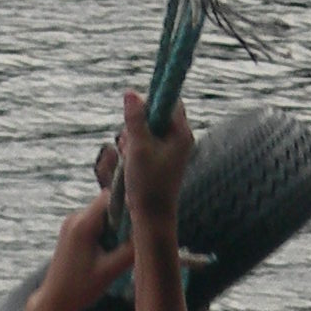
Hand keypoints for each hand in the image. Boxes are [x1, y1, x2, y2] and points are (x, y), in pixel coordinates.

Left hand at [17, 186, 133, 310]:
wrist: (54, 302)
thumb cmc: (80, 289)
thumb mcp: (111, 271)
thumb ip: (131, 250)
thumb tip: (153, 234)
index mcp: (83, 224)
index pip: (112, 197)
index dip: (129, 204)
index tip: (140, 223)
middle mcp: (75, 218)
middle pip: (108, 205)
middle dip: (123, 219)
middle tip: (129, 241)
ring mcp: (71, 223)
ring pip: (103, 214)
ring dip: (115, 228)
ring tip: (117, 251)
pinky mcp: (72, 231)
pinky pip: (95, 223)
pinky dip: (106, 233)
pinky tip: (107, 252)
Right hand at [117, 87, 193, 230]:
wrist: (152, 218)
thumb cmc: (148, 184)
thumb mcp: (138, 147)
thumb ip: (135, 119)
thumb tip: (131, 92)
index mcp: (182, 134)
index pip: (169, 101)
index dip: (150, 102)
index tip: (134, 114)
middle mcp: (180, 140)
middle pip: (156, 115)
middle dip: (137, 124)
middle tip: (129, 141)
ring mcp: (170, 151)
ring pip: (147, 130)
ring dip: (133, 138)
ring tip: (129, 156)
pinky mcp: (160, 161)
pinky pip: (145, 145)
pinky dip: (134, 150)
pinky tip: (128, 163)